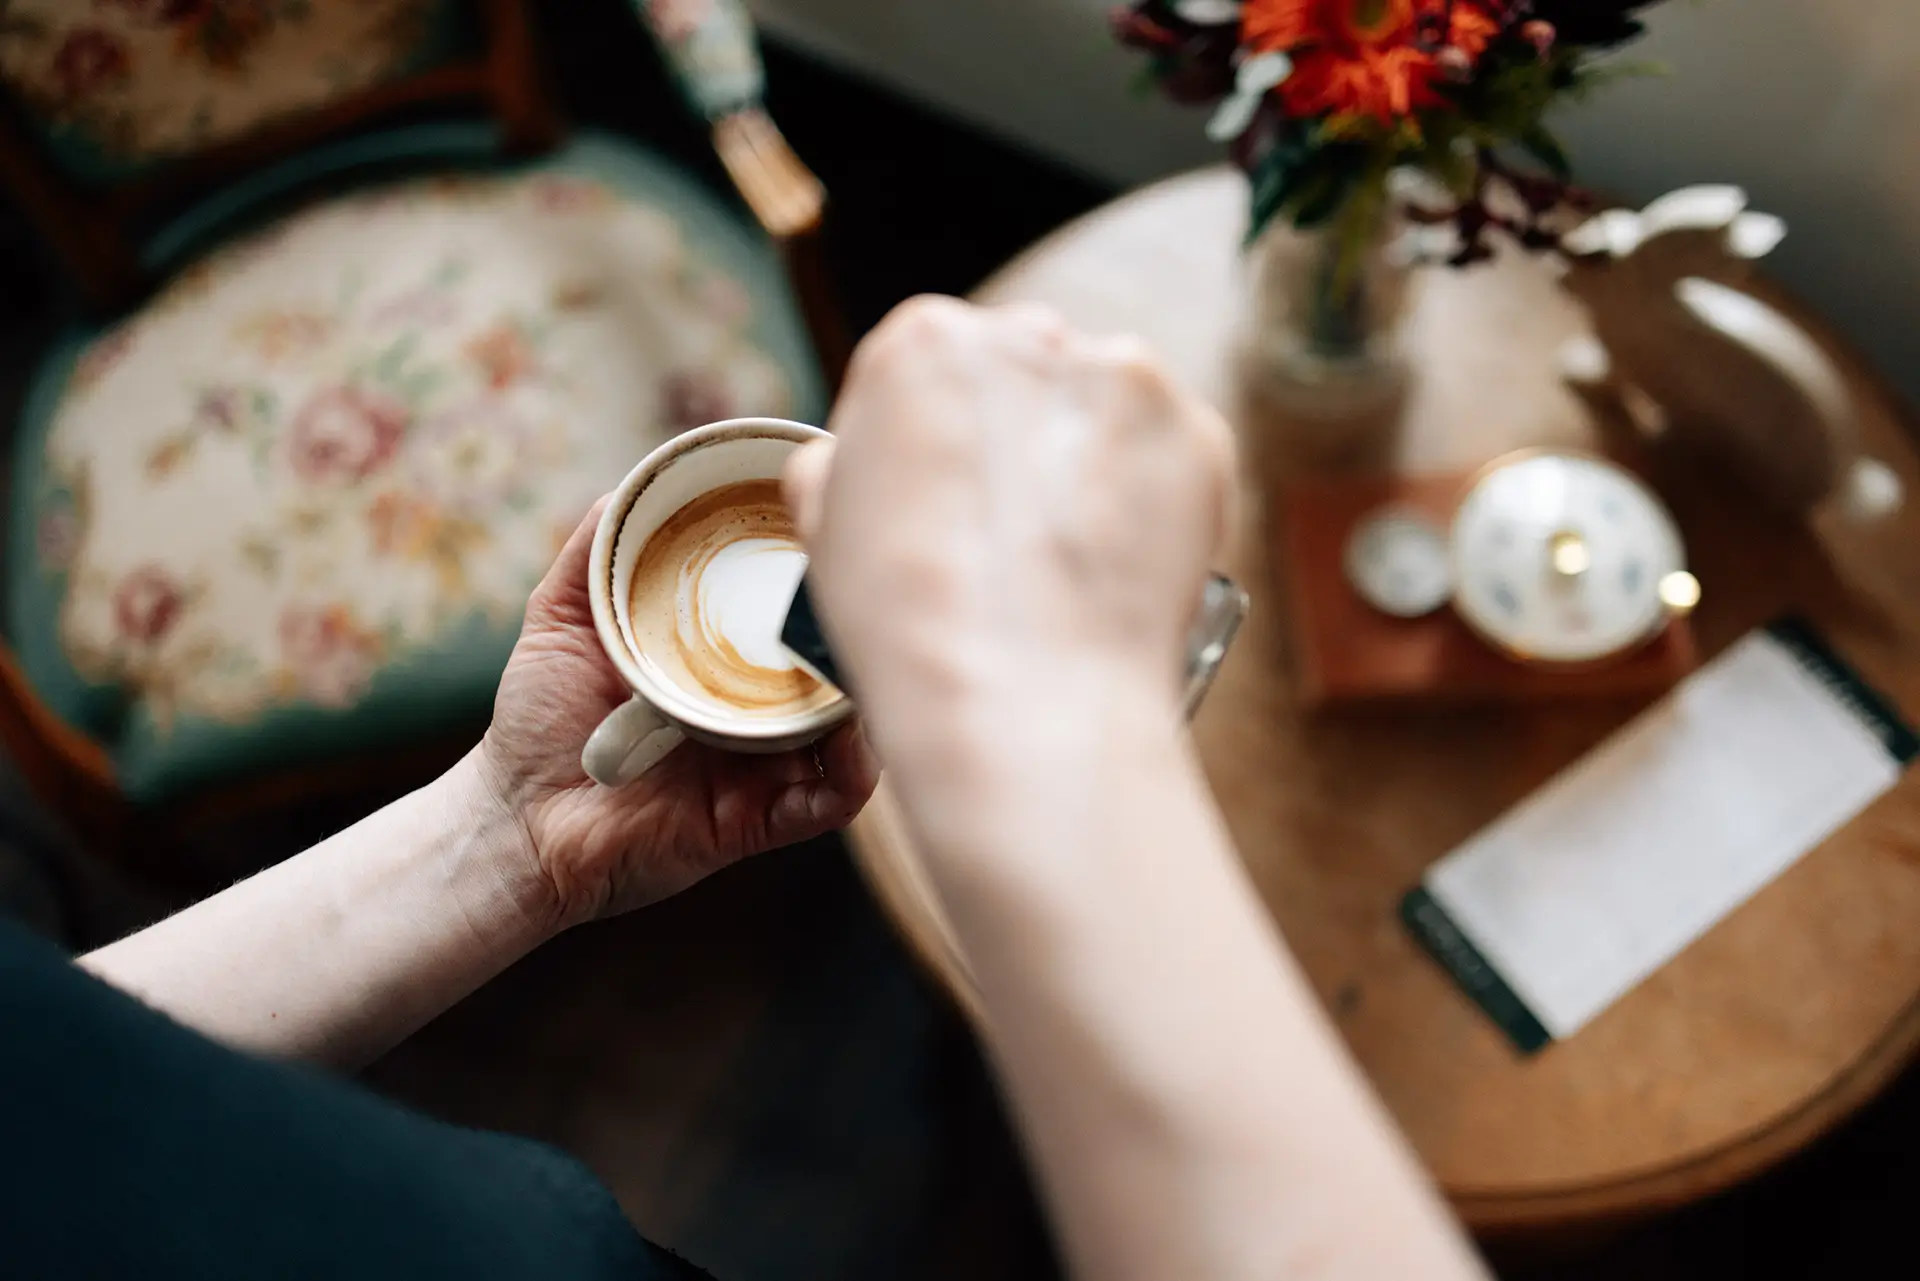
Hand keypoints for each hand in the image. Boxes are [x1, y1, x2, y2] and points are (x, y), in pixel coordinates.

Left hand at [477, 498, 878, 929]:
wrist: (515, 817)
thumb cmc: (540, 719)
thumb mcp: (562, 617)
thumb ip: (596, 552)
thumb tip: (631, 483)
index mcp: (721, 663)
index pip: (787, 615)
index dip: (818, 579)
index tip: (836, 534)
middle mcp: (753, 711)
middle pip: (831, 666)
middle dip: (857, 629)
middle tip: (867, 587)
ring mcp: (764, 766)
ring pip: (849, 728)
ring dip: (867, 692)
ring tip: (865, 653)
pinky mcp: (760, 819)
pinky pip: (830, 798)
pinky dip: (852, 770)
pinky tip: (849, 737)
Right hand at [781, 297, 1235, 787]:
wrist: (1022, 700)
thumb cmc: (911, 622)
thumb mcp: (824, 530)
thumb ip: (837, 465)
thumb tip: (849, 461)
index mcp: (925, 342)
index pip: (933, 370)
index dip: (938, 441)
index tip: (948, 496)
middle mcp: (1031, 337)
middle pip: (1026, 376)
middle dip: (1020, 439)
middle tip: (1012, 533)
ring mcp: (1127, 382)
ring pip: (1105, 412)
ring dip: (1092, 463)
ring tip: (1068, 560)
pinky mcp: (1199, 439)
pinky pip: (1169, 461)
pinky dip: (1153, 505)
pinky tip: (1116, 567)